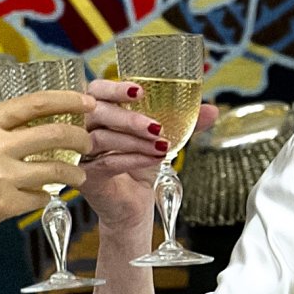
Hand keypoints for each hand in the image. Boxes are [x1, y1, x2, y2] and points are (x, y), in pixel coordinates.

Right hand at [0, 90, 94, 256]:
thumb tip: (40, 122)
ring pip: (58, 170)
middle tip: (88, 142)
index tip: (89, 102)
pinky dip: (46, 196)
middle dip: (82, 138)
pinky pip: (41, 197)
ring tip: (78, 176)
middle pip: (57, 134)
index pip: (37, 103)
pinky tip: (43, 195)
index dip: (69, 100)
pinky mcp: (3, 204)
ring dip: (75, 173)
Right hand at [79, 79, 218, 229]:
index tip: (140, 91)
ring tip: (162, 146)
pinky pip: (107, 162)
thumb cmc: (141, 166)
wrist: (133, 205)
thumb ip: (185, 124)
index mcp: (101, 114)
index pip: (97, 91)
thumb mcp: (163, 140)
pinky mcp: (86, 176)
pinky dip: (133, 159)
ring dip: (135, 141)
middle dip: (129, 119)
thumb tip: (212, 110)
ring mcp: (81, 153)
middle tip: (157, 127)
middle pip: (97, 113)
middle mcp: (84, 130)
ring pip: (101, 138)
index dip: (115, 88)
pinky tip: (154, 159)